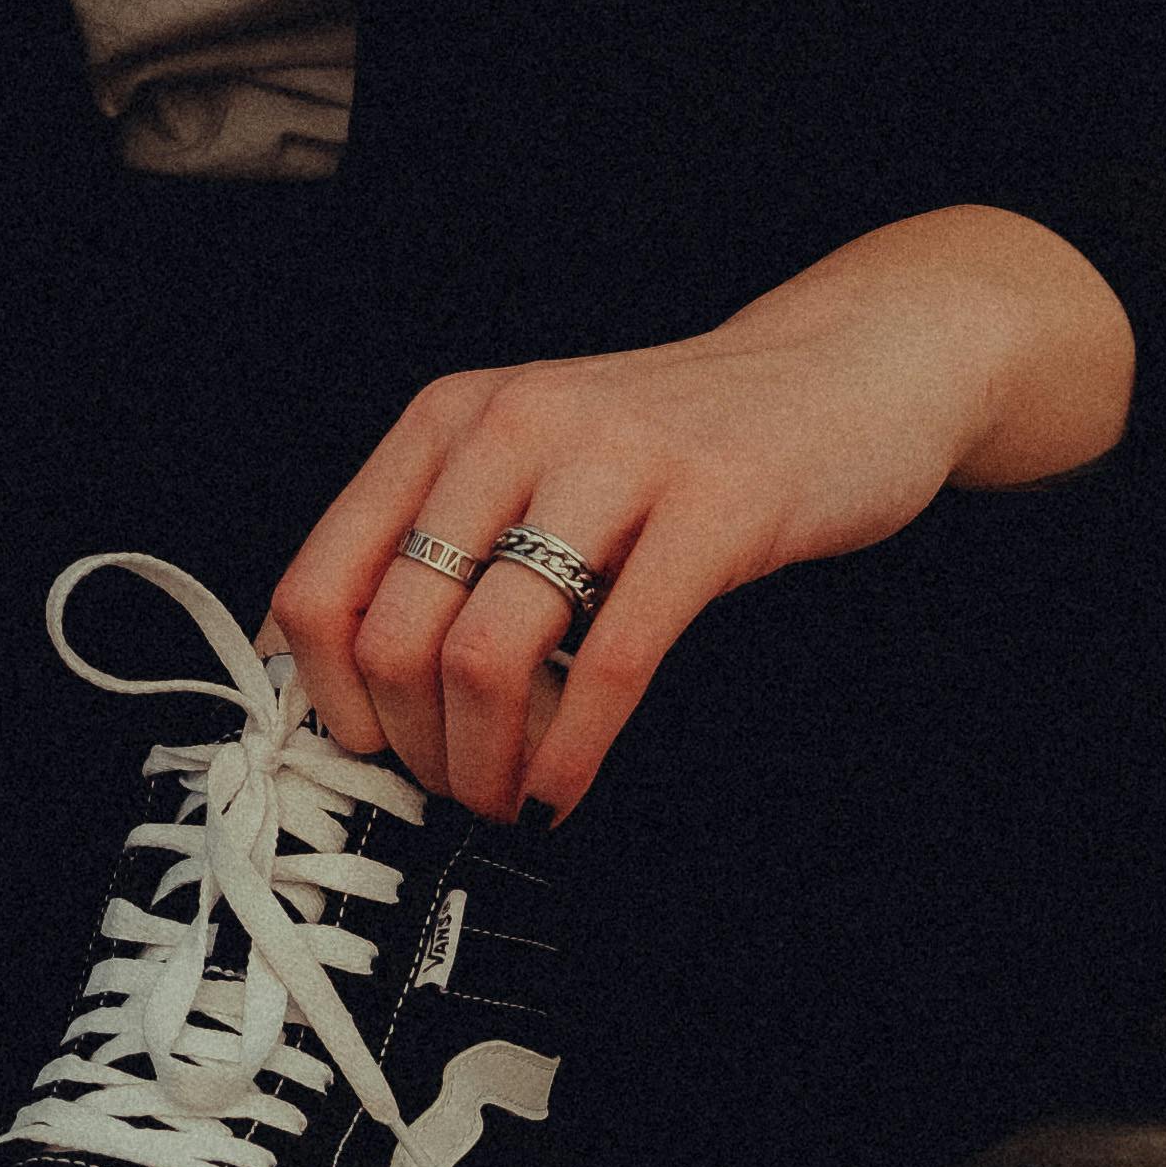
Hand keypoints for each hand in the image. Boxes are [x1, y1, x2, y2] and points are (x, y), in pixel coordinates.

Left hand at [268, 209, 1135, 826]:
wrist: (845, 368)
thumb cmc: (677, 442)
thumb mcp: (533, 462)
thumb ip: (447, 543)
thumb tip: (346, 686)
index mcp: (450, 421)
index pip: (320, 584)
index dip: (329, 699)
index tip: (370, 754)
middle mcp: (513, 427)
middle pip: (397, 636)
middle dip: (414, 748)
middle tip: (457, 791)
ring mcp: (614, 463)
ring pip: (486, 654)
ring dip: (484, 762)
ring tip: (508, 798)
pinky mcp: (714, 509)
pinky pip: (611, 660)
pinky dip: (571, 753)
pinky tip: (565, 791)